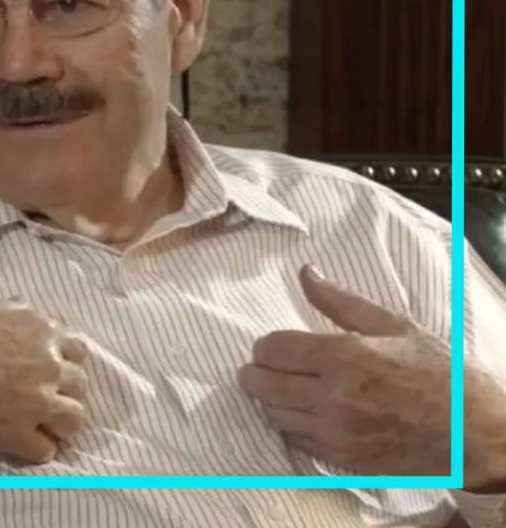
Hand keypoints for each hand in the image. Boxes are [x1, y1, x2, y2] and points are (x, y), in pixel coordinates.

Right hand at [0, 298, 89, 462]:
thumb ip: (10, 310)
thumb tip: (21, 307)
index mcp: (40, 330)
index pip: (79, 349)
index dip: (62, 362)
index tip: (48, 371)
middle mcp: (48, 364)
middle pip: (80, 386)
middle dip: (62, 393)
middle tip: (40, 402)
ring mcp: (37, 400)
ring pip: (74, 420)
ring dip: (57, 424)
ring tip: (35, 427)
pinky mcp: (17, 433)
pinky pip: (45, 450)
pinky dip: (32, 449)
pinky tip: (13, 442)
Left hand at [237, 265, 505, 489]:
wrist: (477, 434)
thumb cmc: (442, 374)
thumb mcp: (395, 326)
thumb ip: (340, 301)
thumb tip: (304, 273)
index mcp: (345, 357)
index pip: (272, 349)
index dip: (265, 345)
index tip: (272, 345)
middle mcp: (334, 397)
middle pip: (262, 383)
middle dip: (256, 371)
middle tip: (263, 366)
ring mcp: (336, 433)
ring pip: (273, 414)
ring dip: (270, 399)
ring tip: (285, 388)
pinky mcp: (342, 460)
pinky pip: (294, 440)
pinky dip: (290, 425)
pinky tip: (304, 413)